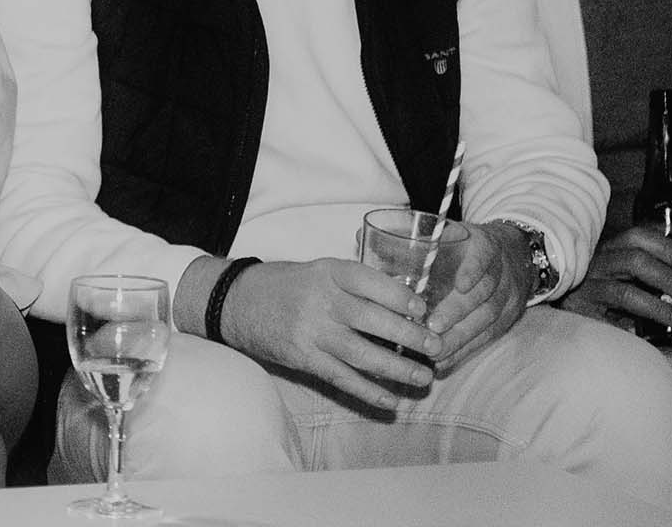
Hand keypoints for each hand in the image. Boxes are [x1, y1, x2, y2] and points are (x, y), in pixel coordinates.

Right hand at [221, 258, 439, 409]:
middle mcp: (321, 300)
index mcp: (328, 272)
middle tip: (436, 347)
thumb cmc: (285, 284)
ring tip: (424, 377)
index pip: (373, 283)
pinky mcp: (302, 357)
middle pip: (374, 321)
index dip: (402, 298)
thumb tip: (405, 306)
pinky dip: (368, 392)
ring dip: (397, 369)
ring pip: (362, 354)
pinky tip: (391, 400)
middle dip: (410, 337)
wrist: (235, 301)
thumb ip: (355, 285)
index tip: (424, 311)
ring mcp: (310, 331)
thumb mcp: (319, 270)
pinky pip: (341, 378)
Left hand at [422, 221, 535, 371]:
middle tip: (433, 326)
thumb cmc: (465, 246)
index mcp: (484, 244)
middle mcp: (501, 270)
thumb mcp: (447, 234)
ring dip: (459, 337)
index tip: (460, 284)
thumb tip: (357, 237)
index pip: (484, 254)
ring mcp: (508, 296)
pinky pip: (488, 337)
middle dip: (457, 311)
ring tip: (434, 349)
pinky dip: (465, 350)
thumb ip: (410, 240)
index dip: (473, 269)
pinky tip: (444, 361)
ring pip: (487, 318)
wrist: (514, 255)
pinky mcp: (507, 319)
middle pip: (484, 292)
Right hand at [559, 225, 671, 332]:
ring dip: (657, 306)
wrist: (558, 307)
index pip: (635, 238)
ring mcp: (585, 289)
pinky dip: (630, 327)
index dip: (663, 246)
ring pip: (623, 293)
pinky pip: (609, 321)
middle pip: (633, 261)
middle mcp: (595, 265)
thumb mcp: (627, 274)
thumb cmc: (602, 289)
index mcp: (608, 251)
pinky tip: (644, 333)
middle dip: (666, 277)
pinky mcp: (579, 314)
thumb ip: (660, 268)